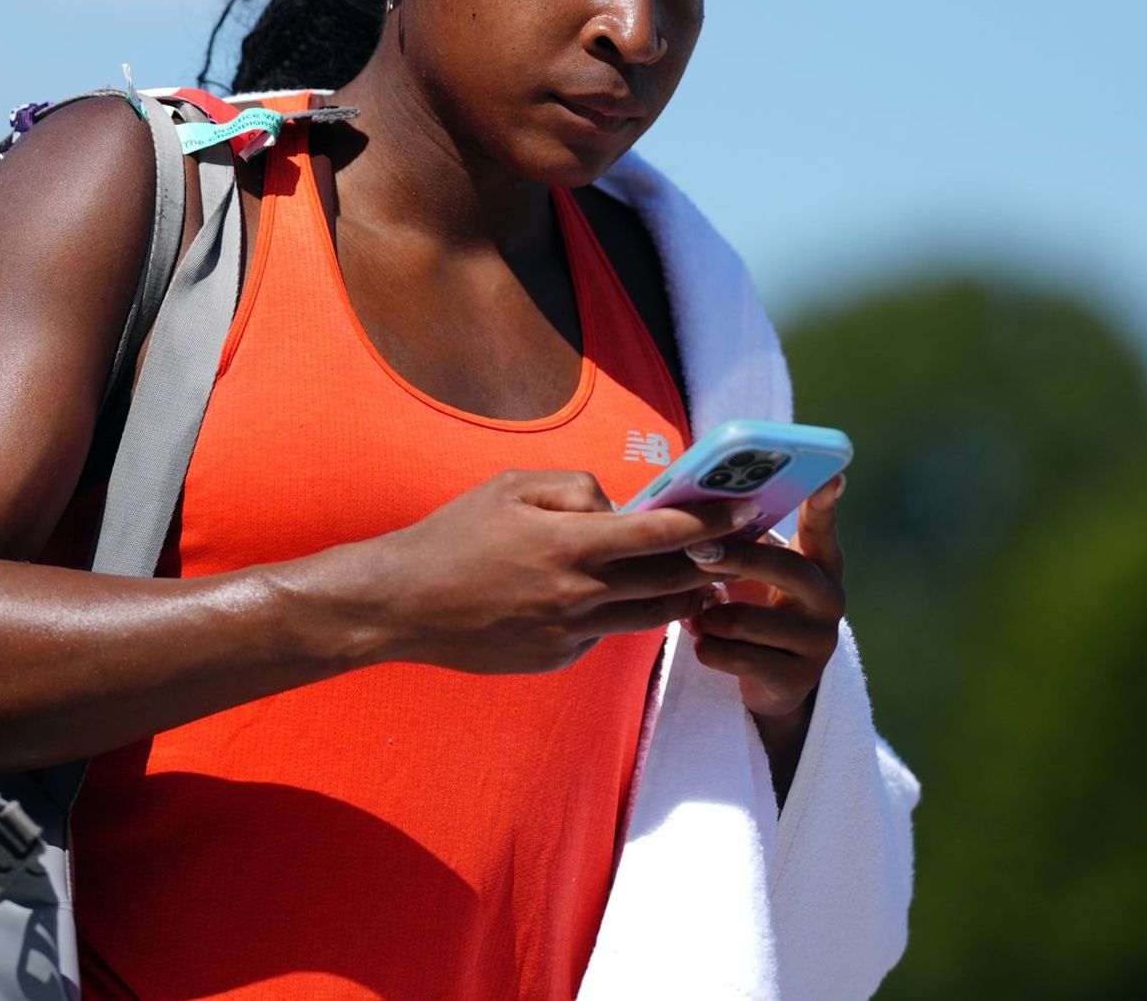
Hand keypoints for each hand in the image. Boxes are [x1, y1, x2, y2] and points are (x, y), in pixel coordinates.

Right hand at [365, 469, 763, 675]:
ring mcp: (570, 635)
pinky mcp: (558, 659)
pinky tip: (613, 598)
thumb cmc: (454, 534)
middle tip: (740, 546)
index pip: (663, 533)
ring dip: (682, 597)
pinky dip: (618, 613)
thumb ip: (578, 489)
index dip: (711, 522)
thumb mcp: (513, 486)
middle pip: (671, 583)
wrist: (403, 604)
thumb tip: (620, 507)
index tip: (744, 510)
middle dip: (712, 563)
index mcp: (571, 545)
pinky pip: (605, 633)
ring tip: (702, 579)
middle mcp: (579, 596)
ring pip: (650, 618)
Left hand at [683, 473, 847, 723]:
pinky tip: (706, 645)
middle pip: (784, 568)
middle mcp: (829, 599)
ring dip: (708, 618)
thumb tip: (694, 506)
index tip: (832, 476)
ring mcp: (819, 642)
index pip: (823, 528)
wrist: (773, 680)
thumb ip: (742, 542)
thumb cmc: (757, 606)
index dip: (824, 503)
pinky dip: (707, 648)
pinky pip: (734, 656)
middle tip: (695, 550)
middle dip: (734, 557)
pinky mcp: (798, 679)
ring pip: (743, 620)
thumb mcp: (757, 573)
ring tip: (699, 617)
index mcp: (820, 564)